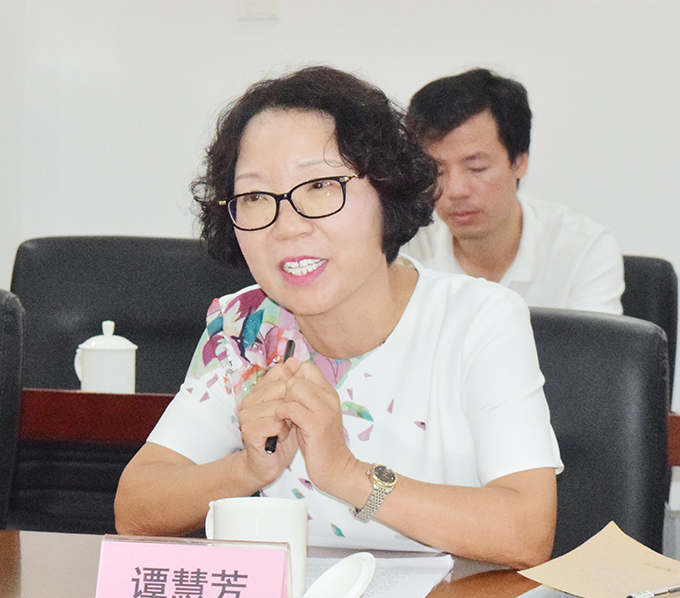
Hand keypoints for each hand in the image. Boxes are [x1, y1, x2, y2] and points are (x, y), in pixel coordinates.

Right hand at [237, 360, 299, 486]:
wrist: (271, 463)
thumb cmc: (283, 435)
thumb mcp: (292, 406)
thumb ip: (292, 384)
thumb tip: (294, 360)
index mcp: (259, 391)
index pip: (280, 371)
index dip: (294, 386)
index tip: (297, 402)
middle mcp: (249, 399)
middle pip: (281, 386)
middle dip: (293, 404)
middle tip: (292, 419)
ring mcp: (247, 414)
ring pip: (279, 404)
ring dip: (289, 419)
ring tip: (286, 428)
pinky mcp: (249, 430)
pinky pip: (275, 422)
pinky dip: (283, 430)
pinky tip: (280, 436)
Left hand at [278, 361, 359, 498]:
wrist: (336, 469)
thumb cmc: (320, 443)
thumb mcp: (313, 415)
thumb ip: (305, 397)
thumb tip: (288, 379)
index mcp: (329, 393)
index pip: (307, 367)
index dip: (292, 378)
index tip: (287, 396)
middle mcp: (329, 397)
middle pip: (297, 377)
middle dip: (284, 392)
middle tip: (283, 410)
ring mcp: (324, 410)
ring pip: (294, 388)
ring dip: (282, 402)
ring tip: (282, 417)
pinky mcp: (316, 424)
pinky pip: (291, 408)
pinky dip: (282, 414)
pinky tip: (282, 424)